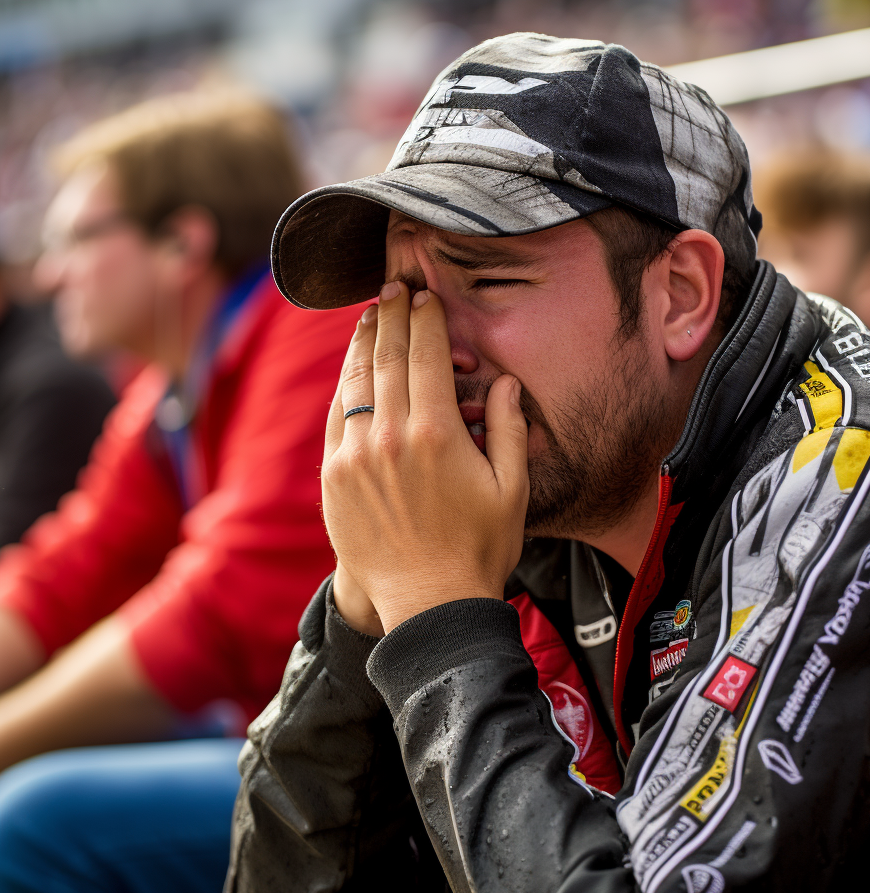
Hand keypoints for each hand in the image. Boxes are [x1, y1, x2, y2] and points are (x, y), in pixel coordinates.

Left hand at [321, 282, 528, 632]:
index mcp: (436, 433)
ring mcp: (355, 456)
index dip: (426, 319)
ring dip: (364, 342)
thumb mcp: (512, 488)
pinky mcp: (334, 477)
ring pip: (355, 380)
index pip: (427, 355)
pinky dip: (345, 384)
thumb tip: (504, 382)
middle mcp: (389, 436)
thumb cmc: (479, 548)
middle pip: (388, 357)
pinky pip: (336, 415)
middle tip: (395, 288)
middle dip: (393, 316)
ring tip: (371, 315)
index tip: (426, 296)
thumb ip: (507, 428)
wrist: (428, 604)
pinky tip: (353, 369)